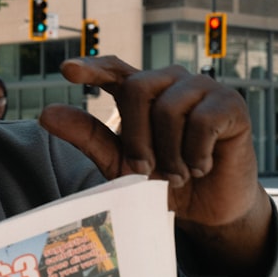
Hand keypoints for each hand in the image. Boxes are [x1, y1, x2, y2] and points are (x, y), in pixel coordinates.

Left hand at [39, 56, 272, 276]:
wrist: (208, 208)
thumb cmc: (164, 180)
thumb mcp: (119, 162)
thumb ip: (86, 136)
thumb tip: (46, 113)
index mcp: (142, 91)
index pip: (114, 69)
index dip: (92, 67)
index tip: (67, 72)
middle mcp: (170, 81)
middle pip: (136, 89)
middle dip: (135, 137)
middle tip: (144, 170)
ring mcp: (202, 88)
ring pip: (168, 108)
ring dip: (168, 153)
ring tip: (178, 174)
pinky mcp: (231, 104)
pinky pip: (202, 122)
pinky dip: (195, 154)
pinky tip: (201, 167)